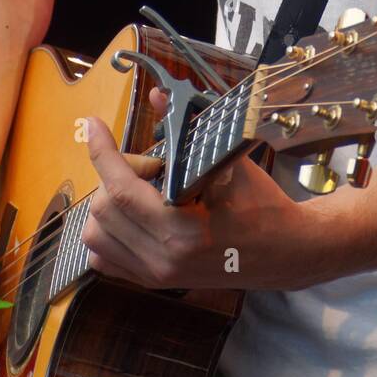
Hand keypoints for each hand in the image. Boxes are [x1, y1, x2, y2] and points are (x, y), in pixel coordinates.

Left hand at [81, 88, 323, 291]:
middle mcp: (161, 259)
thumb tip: (157, 95)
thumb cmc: (261, 204)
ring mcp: (155, 275)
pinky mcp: (153, 282)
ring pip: (96, 234)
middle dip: (117, 175)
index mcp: (181, 230)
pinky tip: (132, 213)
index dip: (102, 151)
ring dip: (109, 202)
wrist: (283, 252)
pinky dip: (108, 230)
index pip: (122, 188)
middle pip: (105, 208)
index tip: (93, 125)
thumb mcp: (227, 163)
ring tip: (142, 189)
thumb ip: (186, 130)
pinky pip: (104, 257)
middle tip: (152, 165)